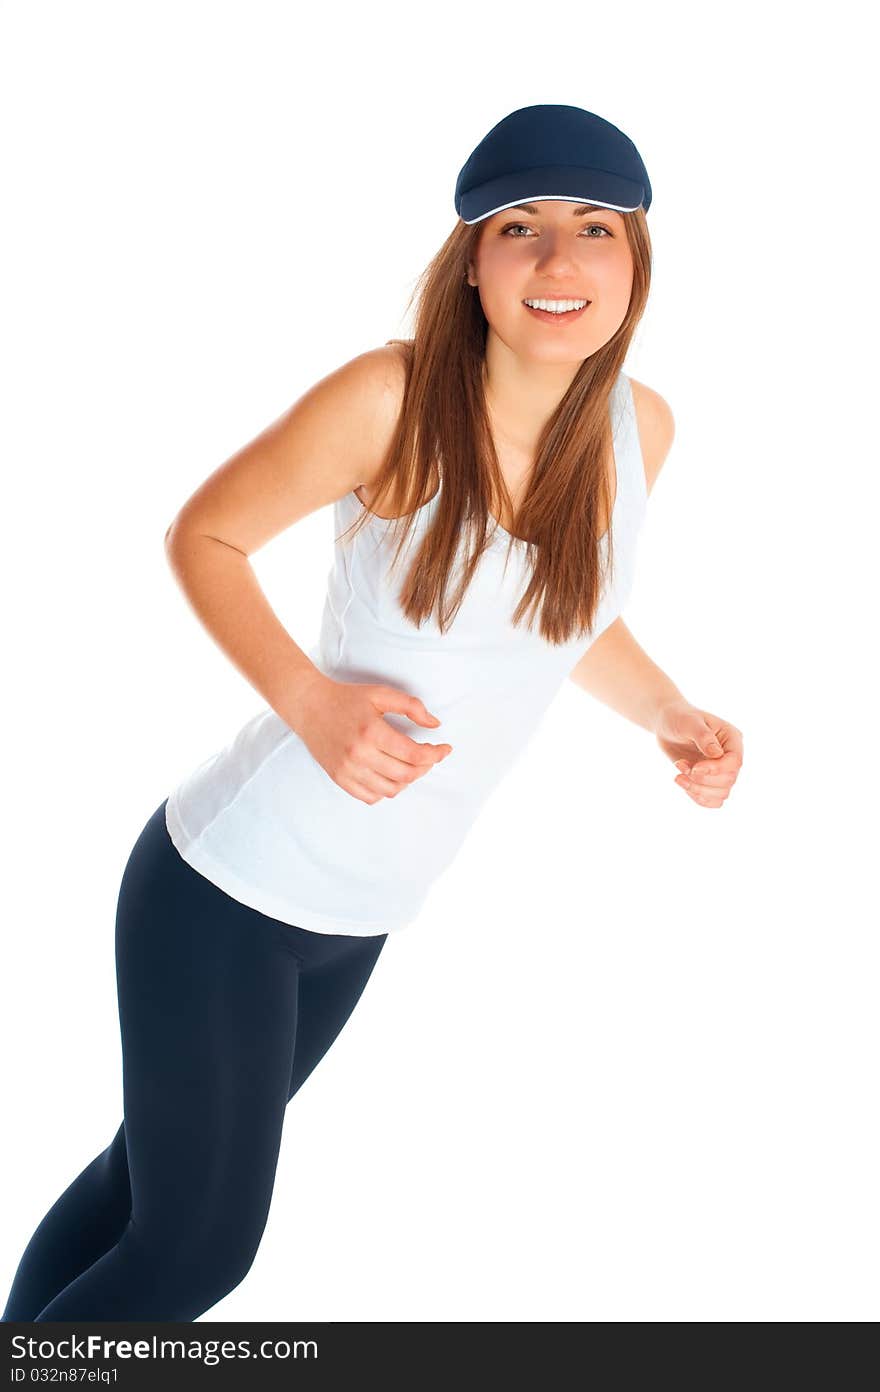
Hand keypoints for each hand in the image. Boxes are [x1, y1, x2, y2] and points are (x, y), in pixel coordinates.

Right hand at [294, 674, 452, 804]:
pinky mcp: (339, 779)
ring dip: (408, 780)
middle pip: (406, 775)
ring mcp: (347, 770)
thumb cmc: (346, 698)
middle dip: (426, 767)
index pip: (414, 754)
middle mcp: (359, 755)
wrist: (309, 706)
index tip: (444, 749)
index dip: (436, 754)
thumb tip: (435, 724)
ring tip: (410, 765)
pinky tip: (390, 774)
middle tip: (429, 756)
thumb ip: (411, 706)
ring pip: (391, 790)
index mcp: (372, 732)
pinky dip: (386, 790)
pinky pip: (371, 797)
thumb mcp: (380, 694)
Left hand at [653, 699, 742, 808]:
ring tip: (678, 776)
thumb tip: (717, 754)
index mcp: (732, 738)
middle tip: (680, 767)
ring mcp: (721, 770)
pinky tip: (684, 783)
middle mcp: (730, 756)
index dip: (716, 769)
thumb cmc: (679, 717)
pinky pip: (714, 800)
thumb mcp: (690, 722)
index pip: (735, 762)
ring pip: (722, 794)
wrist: (667, 724)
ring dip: (698, 790)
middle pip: (728, 780)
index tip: (694, 768)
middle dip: (702, 780)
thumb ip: (704, 736)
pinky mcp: (710, 780)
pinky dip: (698, 798)